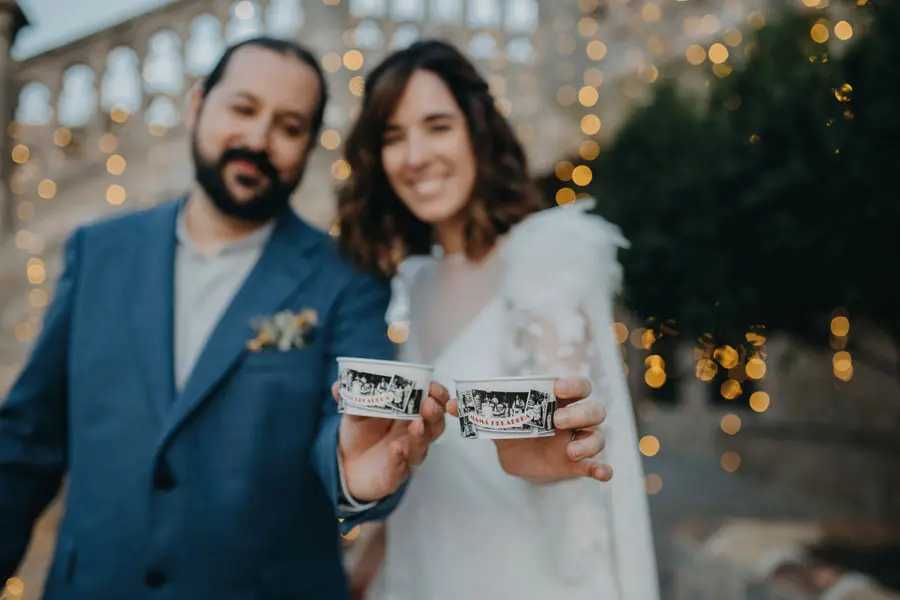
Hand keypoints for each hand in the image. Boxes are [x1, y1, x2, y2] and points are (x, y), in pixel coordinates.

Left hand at [336, 381, 448, 501]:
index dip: (437, 396)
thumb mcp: (355, 412)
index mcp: (409, 415)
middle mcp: (412, 436)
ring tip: (417, 424)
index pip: (432, 404)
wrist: (346, 464)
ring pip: (421, 448)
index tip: (433, 386)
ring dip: (421, 436)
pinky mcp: (393, 475)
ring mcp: (405, 457)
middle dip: (435, 414)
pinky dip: (399, 458)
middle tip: (428, 404)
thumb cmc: (360, 434)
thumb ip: (351, 398)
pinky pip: (399, 468)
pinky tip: (397, 448)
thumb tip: (339, 385)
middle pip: (434, 426)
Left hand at [448, 377, 611, 483]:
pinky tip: (602, 473)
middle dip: (579, 413)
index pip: (577, 385)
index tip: (558, 388)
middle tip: (556, 422)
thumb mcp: (497, 421)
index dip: (573, 384)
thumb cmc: (514, 430)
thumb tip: (449, 404)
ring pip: (599, 435)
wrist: (519, 459)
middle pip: (593, 408)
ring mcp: (579, 440)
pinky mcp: (580, 464)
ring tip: (570, 451)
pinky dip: (603, 468)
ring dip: (589, 441)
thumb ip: (477, 411)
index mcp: (556, 401)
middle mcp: (574, 418)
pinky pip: (598, 464)